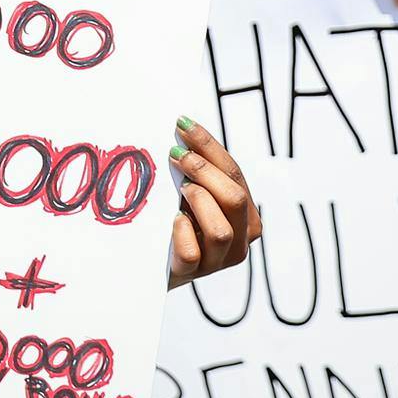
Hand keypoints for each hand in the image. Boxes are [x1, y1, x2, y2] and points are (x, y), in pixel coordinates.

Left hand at [168, 118, 260, 287]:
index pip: (235, 174)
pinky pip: (191, 253)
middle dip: (204, 170)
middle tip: (176, 154)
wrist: (153, 264)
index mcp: (245, 215)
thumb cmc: (177, 222)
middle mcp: (239, 240)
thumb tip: (184, 128)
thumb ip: (199, 173)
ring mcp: (218, 260)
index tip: (184, 124)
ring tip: (179, 189)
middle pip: (235, 199)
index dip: (209, 147)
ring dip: (198, 201)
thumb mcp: (193, 195)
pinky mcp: (193, 274)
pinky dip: (182, 232)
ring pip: (221, 230)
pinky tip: (173, 220)